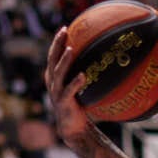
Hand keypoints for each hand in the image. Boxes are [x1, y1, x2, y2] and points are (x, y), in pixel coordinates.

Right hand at [44, 28, 91, 143]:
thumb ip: (86, 75)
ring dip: (64, 60)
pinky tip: (83, 75)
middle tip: (63, 31)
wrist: (74, 129)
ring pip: (58, 73)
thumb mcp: (81, 88)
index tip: (64, 28)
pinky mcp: (63, 103)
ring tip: (70, 48)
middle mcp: (53, 83)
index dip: (56, 42)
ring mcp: (56, 93)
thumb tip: (106, 62)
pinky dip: (75, 83)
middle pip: (52, 60)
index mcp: (54, 78)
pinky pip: (69, 91)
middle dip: (56, 44)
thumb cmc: (80, 107)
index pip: (53, 56)